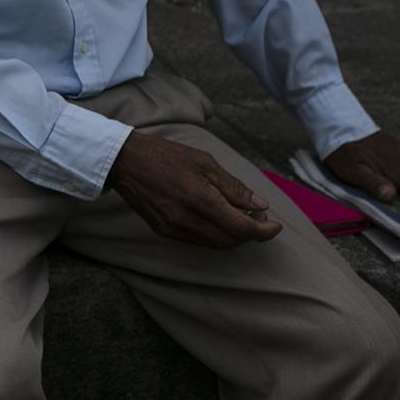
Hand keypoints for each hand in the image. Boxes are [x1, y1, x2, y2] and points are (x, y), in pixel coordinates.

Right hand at [106, 131, 282, 248]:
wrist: (123, 161)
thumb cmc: (165, 155)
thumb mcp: (204, 162)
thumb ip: (233, 186)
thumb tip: (260, 205)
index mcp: (201, 200)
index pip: (243, 229)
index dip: (265, 231)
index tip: (276, 224)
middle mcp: (188, 221)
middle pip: (232, 240)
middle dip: (251, 233)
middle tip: (258, 215)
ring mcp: (174, 229)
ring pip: (216, 244)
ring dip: (234, 235)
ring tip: (239, 215)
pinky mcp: (164, 231)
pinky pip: (199, 241)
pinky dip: (215, 234)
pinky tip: (216, 218)